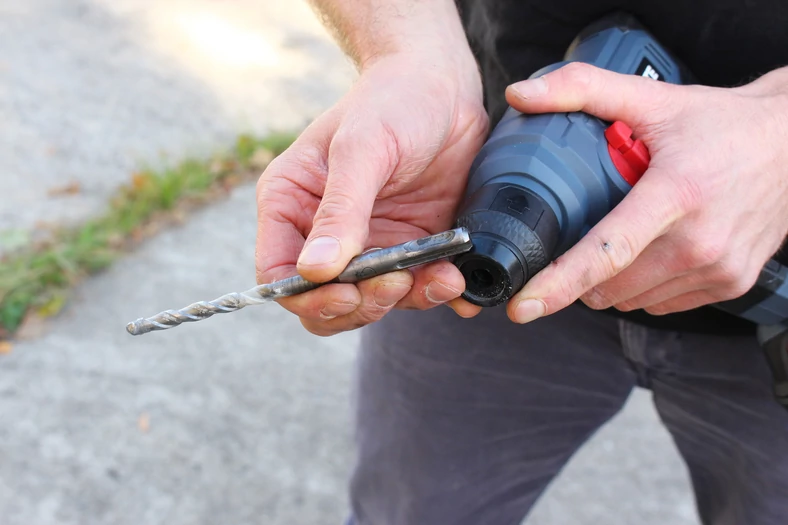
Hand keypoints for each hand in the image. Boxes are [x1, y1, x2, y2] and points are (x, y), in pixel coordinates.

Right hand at [256, 52, 487, 335]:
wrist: (445, 86)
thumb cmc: (392, 101)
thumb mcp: (362, 148)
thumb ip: (341, 210)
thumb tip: (316, 270)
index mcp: (290, 204)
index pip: (279, 274)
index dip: (308, 296)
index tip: (347, 292)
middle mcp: (323, 232)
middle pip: (324, 301)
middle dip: (360, 304)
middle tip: (396, 282)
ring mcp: (368, 244)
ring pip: (371, 303)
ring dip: (404, 300)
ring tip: (441, 277)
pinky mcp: (408, 248)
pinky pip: (415, 289)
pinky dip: (436, 293)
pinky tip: (457, 282)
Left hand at [503, 63, 787, 322]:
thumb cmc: (721, 125)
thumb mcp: (653, 98)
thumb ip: (582, 90)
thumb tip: (521, 95)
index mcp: (676, 194)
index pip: (608, 251)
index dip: (559, 282)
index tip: (523, 306)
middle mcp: (700, 240)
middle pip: (609, 286)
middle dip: (581, 272)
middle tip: (588, 231)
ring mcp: (720, 268)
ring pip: (632, 300)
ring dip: (614, 281)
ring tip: (629, 235)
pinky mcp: (732, 284)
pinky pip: (663, 303)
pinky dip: (645, 286)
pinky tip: (656, 249)